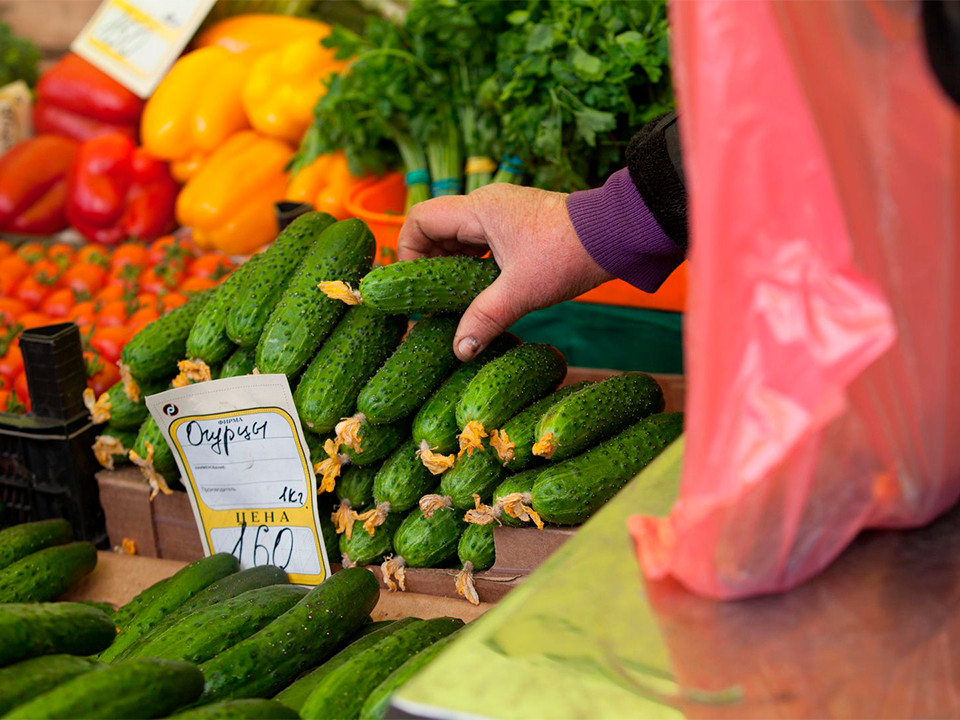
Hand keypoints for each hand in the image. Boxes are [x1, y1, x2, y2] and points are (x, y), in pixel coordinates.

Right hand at [398, 184, 612, 360]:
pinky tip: (481, 291)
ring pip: (461, 238)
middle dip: (430, 264)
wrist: (617, 235)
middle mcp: (487, 204)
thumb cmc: (568, 254)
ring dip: (453, 267)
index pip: (420, 220)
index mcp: (479, 208)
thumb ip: (484, 319)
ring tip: (455, 300)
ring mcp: (504, 213)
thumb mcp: (521, 292)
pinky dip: (474, 265)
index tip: (416, 287)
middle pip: (437, 229)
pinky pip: (482, 242)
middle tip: (432, 301)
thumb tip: (459, 351)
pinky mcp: (520, 225)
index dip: (408, 252)